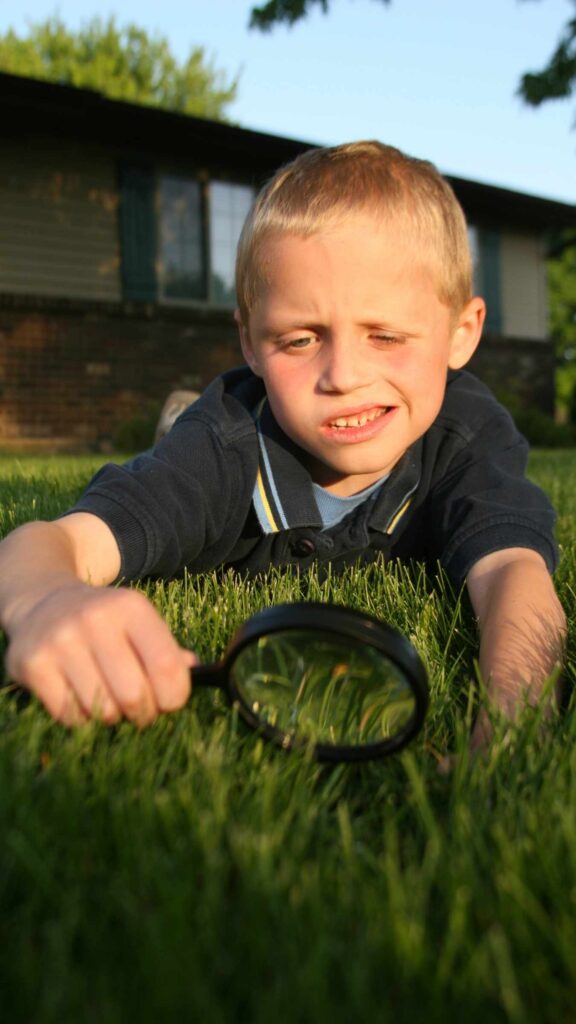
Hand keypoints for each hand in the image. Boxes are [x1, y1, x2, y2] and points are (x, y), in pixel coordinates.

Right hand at [5, 583, 194, 725]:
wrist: (43, 603)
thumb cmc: (105, 623)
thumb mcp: (138, 623)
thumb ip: (168, 650)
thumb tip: (195, 670)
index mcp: (131, 607)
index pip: (168, 667)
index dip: (175, 697)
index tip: (170, 702)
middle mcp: (95, 619)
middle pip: (135, 695)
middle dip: (143, 713)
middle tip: (139, 708)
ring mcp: (61, 641)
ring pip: (102, 710)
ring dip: (111, 715)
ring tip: (107, 696)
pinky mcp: (34, 664)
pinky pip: (70, 715)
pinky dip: (81, 717)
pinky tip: (80, 695)